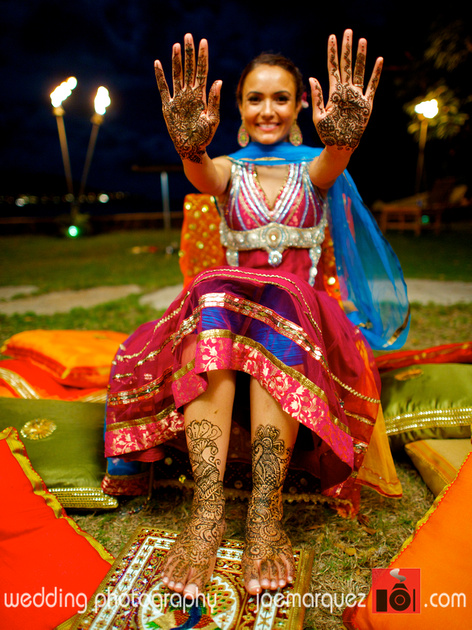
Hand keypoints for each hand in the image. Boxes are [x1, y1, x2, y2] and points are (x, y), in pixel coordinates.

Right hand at [154, 34, 221, 162]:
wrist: (192, 148)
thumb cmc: (205, 136)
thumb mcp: (213, 119)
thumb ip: (214, 100)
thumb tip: (218, 81)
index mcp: (201, 96)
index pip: (202, 71)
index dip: (202, 56)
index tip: (203, 42)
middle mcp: (190, 94)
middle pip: (189, 68)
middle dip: (189, 53)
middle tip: (189, 36)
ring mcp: (178, 99)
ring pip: (177, 75)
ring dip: (176, 60)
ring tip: (177, 45)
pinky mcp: (168, 106)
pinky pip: (163, 88)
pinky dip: (160, 76)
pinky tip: (158, 63)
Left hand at [310, 29, 382, 150]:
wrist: (340, 146)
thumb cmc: (327, 134)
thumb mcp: (319, 116)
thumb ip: (317, 97)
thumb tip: (312, 78)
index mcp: (334, 92)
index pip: (333, 67)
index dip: (332, 53)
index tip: (332, 37)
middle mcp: (346, 91)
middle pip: (347, 65)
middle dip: (346, 49)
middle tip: (347, 31)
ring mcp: (357, 96)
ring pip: (360, 71)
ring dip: (361, 56)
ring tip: (362, 40)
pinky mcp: (366, 104)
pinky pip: (372, 86)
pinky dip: (375, 73)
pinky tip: (378, 60)